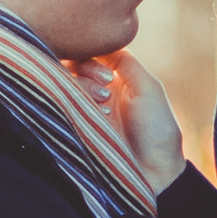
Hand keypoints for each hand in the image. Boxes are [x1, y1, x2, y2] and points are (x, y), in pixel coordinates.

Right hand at [68, 49, 184, 192]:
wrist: (154, 175)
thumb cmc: (157, 131)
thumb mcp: (149, 89)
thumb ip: (127, 63)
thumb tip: (106, 42)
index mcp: (116, 80)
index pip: (92, 54)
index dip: (94, 52)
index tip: (107, 66)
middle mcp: (97, 92)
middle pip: (74, 64)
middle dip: (87, 68)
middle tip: (106, 84)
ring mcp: (83, 110)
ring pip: (65, 82)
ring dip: (83, 86)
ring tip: (103, 103)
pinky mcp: (73, 127)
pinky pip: (59, 105)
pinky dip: (72, 102)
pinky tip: (94, 113)